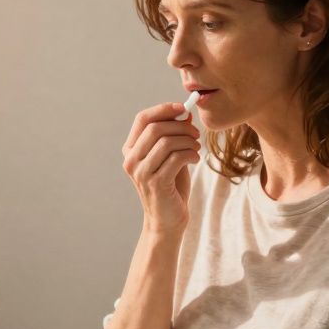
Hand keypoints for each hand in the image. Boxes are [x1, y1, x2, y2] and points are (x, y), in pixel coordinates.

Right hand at [122, 102, 200, 233]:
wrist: (167, 220)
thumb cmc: (170, 187)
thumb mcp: (171, 157)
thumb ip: (174, 136)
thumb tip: (185, 113)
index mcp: (131, 150)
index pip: (142, 119)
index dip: (163, 109)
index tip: (183, 108)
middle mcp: (131, 160)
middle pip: (155, 128)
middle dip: (181, 126)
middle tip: (196, 133)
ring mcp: (141, 172)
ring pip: (167, 142)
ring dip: (188, 142)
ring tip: (196, 149)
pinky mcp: (156, 183)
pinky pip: (176, 157)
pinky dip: (191, 154)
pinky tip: (195, 159)